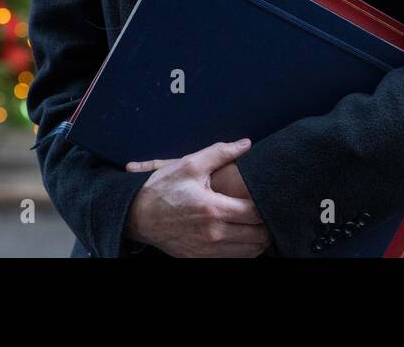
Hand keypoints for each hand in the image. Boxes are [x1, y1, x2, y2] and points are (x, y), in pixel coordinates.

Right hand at [123, 139, 268, 257]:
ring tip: (256, 223)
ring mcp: (207, 250)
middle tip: (264, 210)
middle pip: (258, 236)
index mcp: (213, 209)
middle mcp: (213, 234)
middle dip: (266, 223)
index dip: (266, 205)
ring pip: (250, 251)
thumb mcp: (189, 164)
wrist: (137, 215)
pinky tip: (241, 234)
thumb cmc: (163, 188)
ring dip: (258, 239)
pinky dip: (244, 249)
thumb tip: (246, 143)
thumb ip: (220, 153)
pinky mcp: (201, 259)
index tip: (265, 196)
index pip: (256, 213)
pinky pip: (234, 259)